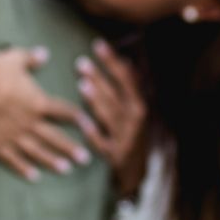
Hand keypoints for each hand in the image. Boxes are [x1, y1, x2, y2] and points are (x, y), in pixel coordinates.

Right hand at [0, 47, 88, 181]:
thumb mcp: (16, 58)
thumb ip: (31, 58)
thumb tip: (43, 53)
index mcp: (38, 101)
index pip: (64, 111)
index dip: (78, 118)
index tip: (90, 126)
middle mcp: (30, 121)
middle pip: (56, 137)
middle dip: (72, 148)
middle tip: (86, 159)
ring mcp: (14, 135)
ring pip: (38, 151)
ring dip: (53, 160)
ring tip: (66, 169)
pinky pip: (13, 159)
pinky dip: (23, 168)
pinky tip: (34, 176)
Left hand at [75, 39, 146, 192]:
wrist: (135, 174)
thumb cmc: (130, 135)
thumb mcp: (134, 111)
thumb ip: (130, 87)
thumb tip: (125, 60)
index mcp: (138, 105)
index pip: (126, 78)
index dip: (112, 61)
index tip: (98, 44)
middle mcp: (134, 120)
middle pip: (116, 95)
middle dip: (100, 78)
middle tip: (81, 63)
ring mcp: (125, 138)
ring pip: (110, 117)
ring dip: (97, 101)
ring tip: (82, 86)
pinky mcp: (115, 156)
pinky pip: (103, 143)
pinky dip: (94, 133)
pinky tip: (82, 123)